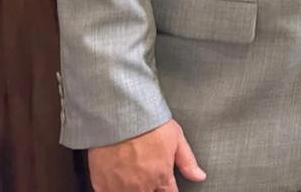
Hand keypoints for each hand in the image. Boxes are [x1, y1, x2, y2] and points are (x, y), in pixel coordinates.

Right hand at [87, 119, 204, 191]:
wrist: (120, 116)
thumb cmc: (147, 124)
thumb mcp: (177, 138)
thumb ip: (188, 162)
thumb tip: (199, 176)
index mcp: (161, 176)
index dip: (169, 190)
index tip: (167, 187)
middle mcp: (142, 186)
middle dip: (151, 189)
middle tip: (147, 175)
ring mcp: (120, 187)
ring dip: (132, 189)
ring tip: (131, 177)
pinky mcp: (101, 185)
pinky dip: (112, 189)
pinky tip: (114, 181)